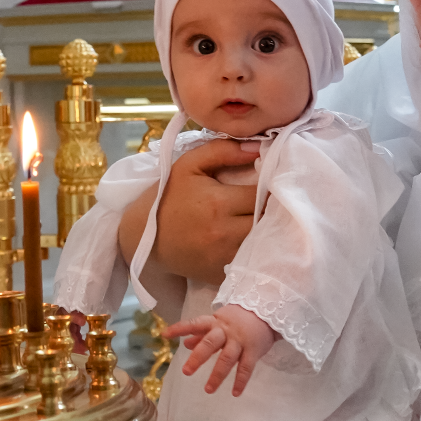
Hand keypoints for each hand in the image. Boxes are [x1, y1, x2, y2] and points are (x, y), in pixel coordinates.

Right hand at [117, 139, 261, 284]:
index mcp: (218, 203)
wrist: (143, 237)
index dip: (272, 186)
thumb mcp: (188, 165)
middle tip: (276, 199)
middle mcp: (225, 232)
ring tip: (269, 218)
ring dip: (269, 230)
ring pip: (264, 242)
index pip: (263, 193)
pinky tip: (255, 240)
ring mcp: (224, 256)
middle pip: (269, 219)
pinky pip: (251, 261)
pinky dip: (257, 250)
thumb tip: (258, 146)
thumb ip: (222, 151)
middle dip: (275, 208)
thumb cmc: (168, 197)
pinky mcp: (222, 273)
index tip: (274, 180)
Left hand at [168, 304, 276, 395]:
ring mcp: (240, 341)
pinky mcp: (253, 350)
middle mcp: (225, 331)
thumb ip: (202, 333)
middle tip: (186, 372)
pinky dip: (241, 381)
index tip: (164, 335)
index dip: (180, 328)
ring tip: (208, 389)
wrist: (267, 312)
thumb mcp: (218, 322)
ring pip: (227, 358)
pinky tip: (235, 393)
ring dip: (217, 375)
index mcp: (214, 323)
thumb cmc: (238, 319)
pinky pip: (246, 367)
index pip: (194, 324)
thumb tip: (185, 344)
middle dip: (198, 358)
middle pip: (210, 344)